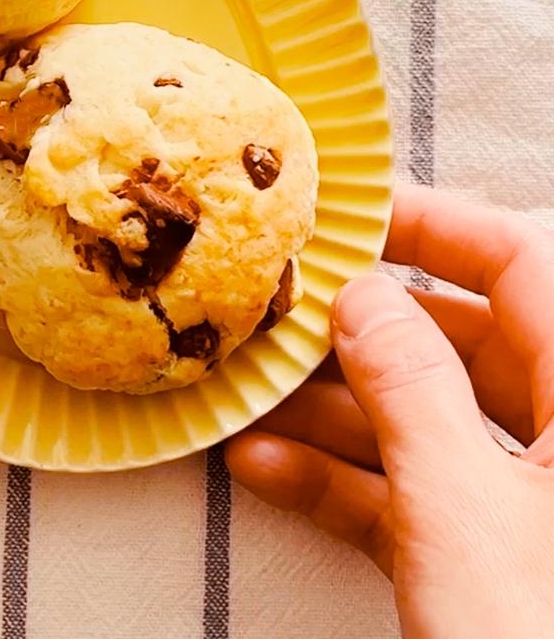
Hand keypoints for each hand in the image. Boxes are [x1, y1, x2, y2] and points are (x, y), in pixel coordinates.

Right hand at [226, 183, 553, 637]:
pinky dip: (345, 482)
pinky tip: (267, 473)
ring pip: (430, 421)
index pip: (523, 261)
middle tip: (275, 317)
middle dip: (358, 332)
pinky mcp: (500, 559)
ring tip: (246, 398)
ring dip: (333, 411)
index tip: (348, 211)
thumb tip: (360, 297)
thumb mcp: (466, 518)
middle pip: (463, 343)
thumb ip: (410, 390)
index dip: (434, 222)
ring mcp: (536, 502)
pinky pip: (419, 493)